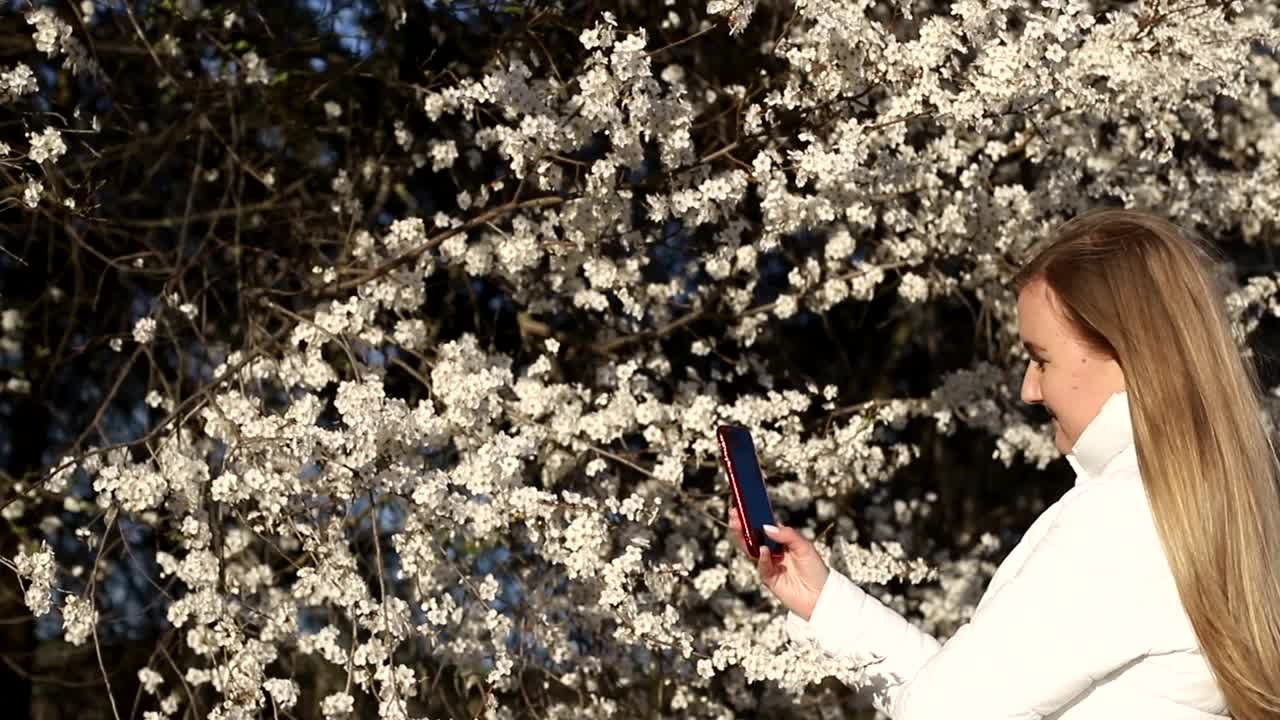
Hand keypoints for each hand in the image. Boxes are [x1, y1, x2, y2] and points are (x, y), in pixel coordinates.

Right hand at [728, 507, 829, 621]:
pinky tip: (763, 550)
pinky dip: (762, 557)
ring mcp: (770, 564)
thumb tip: (767, 527)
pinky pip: (761, 565)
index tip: (746, 506)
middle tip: (735, 514)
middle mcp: (775, 551)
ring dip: (744, 538)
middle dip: (744, 525)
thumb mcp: (805, 546)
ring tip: (737, 526)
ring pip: (753, 549)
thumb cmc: (816, 571)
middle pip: (755, 536)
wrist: (820, 598)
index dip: (757, 517)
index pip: (767, 526)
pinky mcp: (768, 578)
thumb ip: (787, 535)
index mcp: (784, 541)